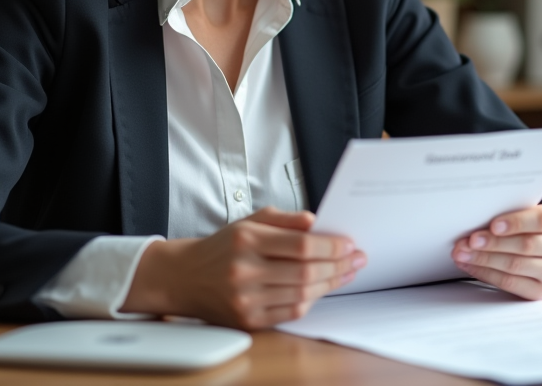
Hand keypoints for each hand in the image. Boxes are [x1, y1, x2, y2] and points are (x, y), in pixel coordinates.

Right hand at [121, 207, 365, 328]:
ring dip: (331, 284)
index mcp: (247, 241)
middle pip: (305, 272)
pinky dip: (311, 301)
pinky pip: (290, 313)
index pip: (300, 245)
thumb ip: (286, 219)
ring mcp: (245, 299)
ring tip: (346, 273)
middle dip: (338, 265)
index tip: (349, 243)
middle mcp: (244, 271)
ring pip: (302, 295)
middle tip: (356, 258)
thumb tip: (317, 222)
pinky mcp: (247, 321)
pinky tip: (322, 289)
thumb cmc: (223, 246)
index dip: (331, 245)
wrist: (185, 276)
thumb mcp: (250, 221)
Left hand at [451, 204, 541, 299]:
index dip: (516, 223)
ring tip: (463, 254)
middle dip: (493, 243)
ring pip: (515, 265)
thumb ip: (508, 212)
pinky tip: (471, 266)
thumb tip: (475, 218)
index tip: (493, 225)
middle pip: (525, 245)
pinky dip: (487, 274)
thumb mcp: (525, 210)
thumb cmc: (528, 223)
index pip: (540, 220)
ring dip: (484, 260)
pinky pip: (511, 283)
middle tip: (469, 241)